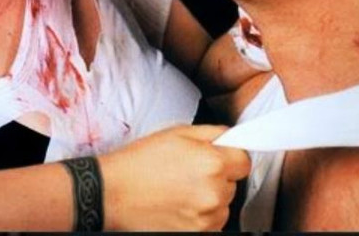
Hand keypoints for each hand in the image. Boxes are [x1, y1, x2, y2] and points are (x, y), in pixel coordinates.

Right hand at [98, 124, 249, 230]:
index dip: (231, 156)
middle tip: (190, 170)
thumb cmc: (141, 161)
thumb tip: (231, 138)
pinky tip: (178, 205)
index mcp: (212, 163)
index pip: (244, 161)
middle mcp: (213, 194)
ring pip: (222, 207)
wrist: (114, 192)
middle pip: (232, 185)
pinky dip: (199, 217)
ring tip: (181, 189)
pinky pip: (210, 225)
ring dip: (209, 199)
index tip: (221, 156)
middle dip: (217, 177)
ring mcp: (205, 220)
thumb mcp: (177, 132)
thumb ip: (212, 133)